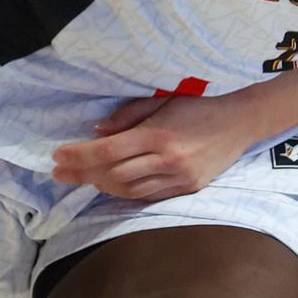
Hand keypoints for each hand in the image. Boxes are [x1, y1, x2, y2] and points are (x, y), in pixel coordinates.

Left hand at [51, 93, 256, 200]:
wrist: (239, 123)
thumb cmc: (198, 108)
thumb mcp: (163, 100)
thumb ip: (129, 115)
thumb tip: (97, 130)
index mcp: (159, 134)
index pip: (110, 149)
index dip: (81, 155)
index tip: (58, 157)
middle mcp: (167, 160)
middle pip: (115, 174)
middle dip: (83, 174)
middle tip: (59, 174)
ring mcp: (178, 178)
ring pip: (129, 190)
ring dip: (101, 186)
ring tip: (81, 179)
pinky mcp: (186, 190)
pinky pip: (147, 196)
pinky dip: (125, 193)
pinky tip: (110, 187)